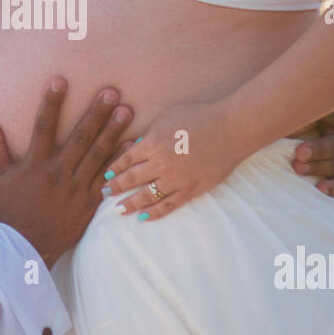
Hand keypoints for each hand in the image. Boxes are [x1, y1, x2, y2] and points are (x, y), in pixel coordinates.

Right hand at [0, 78, 132, 265]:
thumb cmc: (11, 208)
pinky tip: (134, 143)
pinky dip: (120, 160)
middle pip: (80, 138)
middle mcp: (58, 174)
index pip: (43, 127)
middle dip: (96, 113)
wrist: (27, 246)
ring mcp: (76, 189)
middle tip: (111, 91)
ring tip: (127, 110)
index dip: (51, 103)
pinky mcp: (90, 202)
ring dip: (113, 131)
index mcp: (35, 165)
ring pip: (98, 155)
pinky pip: (108, 178)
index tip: (60, 80)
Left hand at [100, 99, 246, 220]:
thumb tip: (136, 146)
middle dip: (115, 187)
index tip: (106, 175)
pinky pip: (169, 205)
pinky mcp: (191, 189)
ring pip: (147, 196)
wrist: (231, 129)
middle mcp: (161, 163)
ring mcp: (176, 179)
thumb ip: (150, 133)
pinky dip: (154, 213)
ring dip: (130, 204)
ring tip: (118, 210)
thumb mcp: (167, 117)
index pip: (126, 159)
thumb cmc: (199, 116)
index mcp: (153, 142)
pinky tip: (143, 218)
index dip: (114, 168)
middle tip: (103, 194)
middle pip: (132, 179)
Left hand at [289, 98, 333, 196]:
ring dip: (318, 168)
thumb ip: (315, 100)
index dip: (313, 117)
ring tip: (298, 168)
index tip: (294, 119)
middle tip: (299, 152)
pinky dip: (333, 187)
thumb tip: (279, 90)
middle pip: (333, 144)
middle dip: (317, 149)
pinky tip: (320, 189)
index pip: (331, 114)